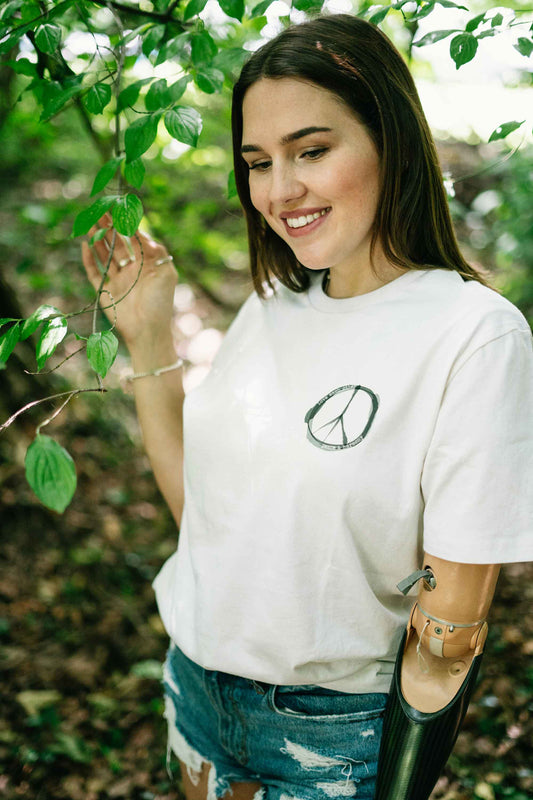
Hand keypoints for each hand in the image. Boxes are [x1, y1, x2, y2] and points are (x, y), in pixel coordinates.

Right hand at [81, 214, 177, 347]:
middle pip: (117, 244)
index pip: (134, 239)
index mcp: (146, 265)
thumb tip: (142, 232)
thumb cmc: (160, 303)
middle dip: (108, 228)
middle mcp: (131, 271)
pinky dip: (89, 260)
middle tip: (98, 211)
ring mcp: (118, 281)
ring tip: (89, 223)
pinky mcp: (105, 292)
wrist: (148, 330)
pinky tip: (85, 245)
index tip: (117, 209)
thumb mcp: (166, 273)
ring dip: (97, 239)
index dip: (125, 225)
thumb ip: (157, 251)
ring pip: (104, 255)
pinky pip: (94, 273)